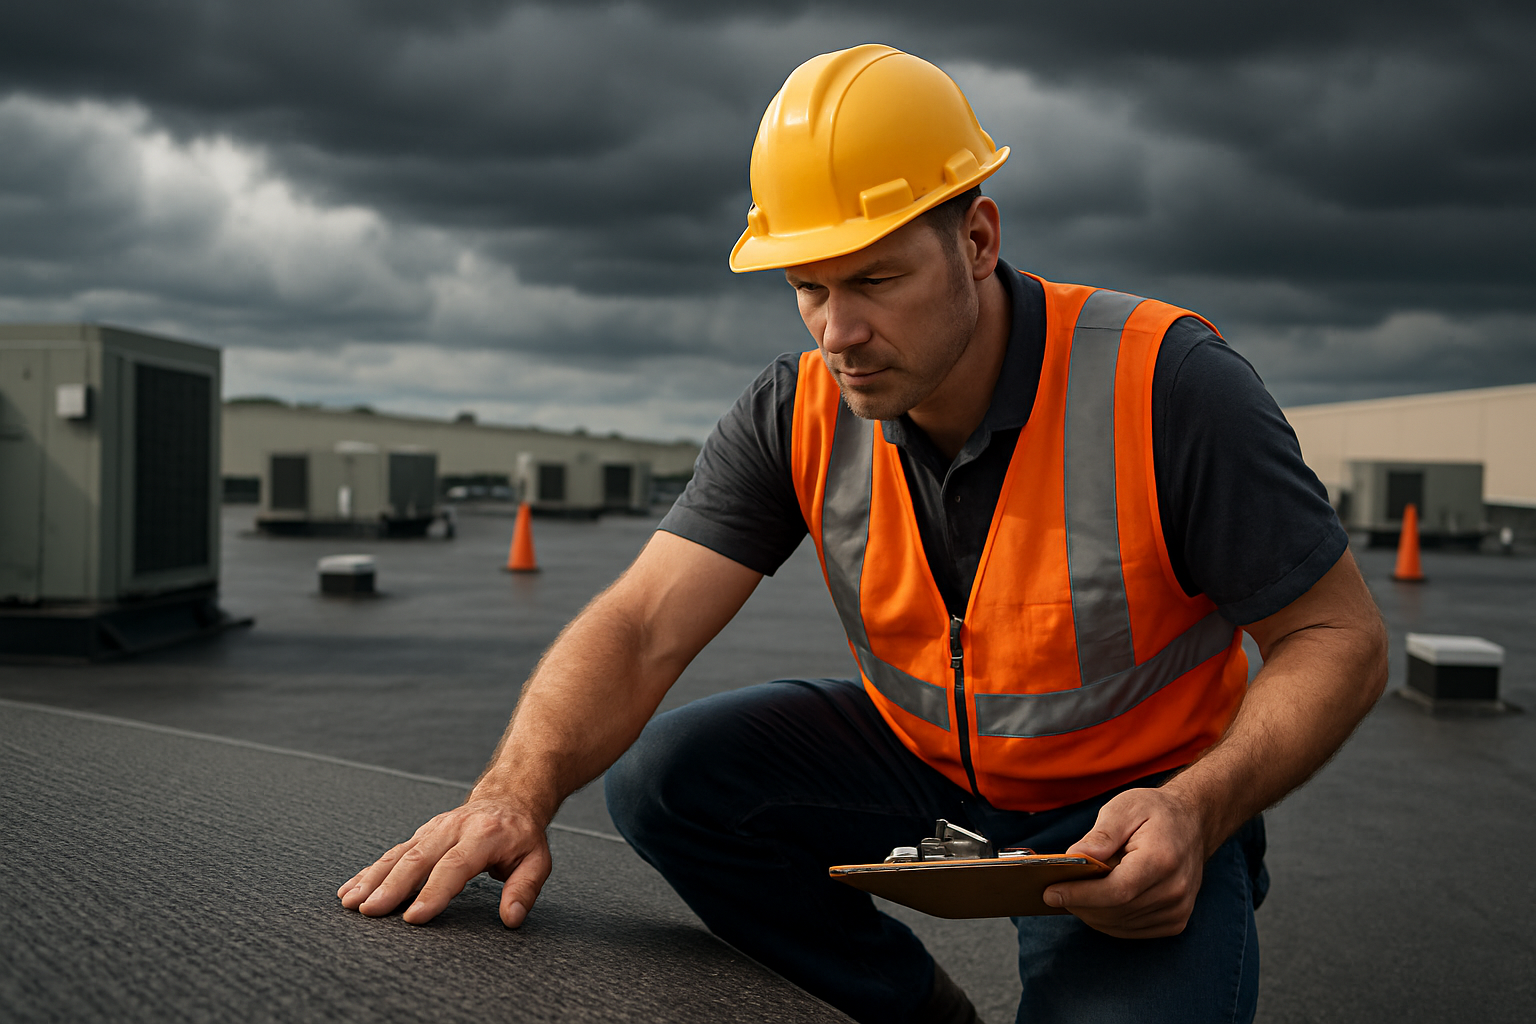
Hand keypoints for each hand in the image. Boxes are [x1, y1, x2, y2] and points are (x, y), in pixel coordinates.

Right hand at [337, 799, 551, 927]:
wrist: (508, 798)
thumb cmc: (522, 836)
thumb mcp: (537, 861)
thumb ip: (524, 889)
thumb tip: (511, 918)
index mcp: (485, 835)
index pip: (455, 866)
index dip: (433, 892)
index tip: (413, 918)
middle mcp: (454, 828)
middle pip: (418, 858)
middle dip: (392, 887)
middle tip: (370, 911)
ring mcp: (434, 829)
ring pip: (399, 854)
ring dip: (372, 878)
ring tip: (350, 902)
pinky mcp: (421, 833)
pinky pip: (393, 852)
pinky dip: (370, 871)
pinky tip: (350, 889)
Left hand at [1041, 786, 1206, 937]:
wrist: (1192, 824)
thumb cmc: (1154, 812)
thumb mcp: (1124, 808)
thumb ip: (1100, 835)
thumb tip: (1073, 857)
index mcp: (1162, 859)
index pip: (1117, 890)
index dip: (1081, 895)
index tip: (1050, 892)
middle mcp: (1175, 890)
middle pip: (1116, 910)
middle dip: (1079, 904)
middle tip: (1052, 893)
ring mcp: (1178, 909)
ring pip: (1121, 925)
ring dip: (1090, 914)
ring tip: (1069, 896)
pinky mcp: (1176, 920)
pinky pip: (1132, 930)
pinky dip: (1108, 921)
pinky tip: (1094, 904)